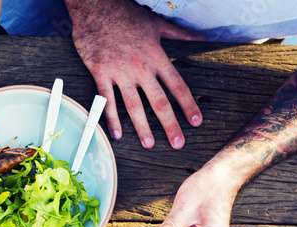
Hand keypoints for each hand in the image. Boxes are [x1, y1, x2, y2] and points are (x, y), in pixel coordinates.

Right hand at [70, 0, 201, 148]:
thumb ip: (179, 35)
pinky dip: (111, 119)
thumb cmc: (126, 14)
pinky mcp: (100, 74)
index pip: (177, 85)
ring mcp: (119, 73)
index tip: (196, 121)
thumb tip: (200, 38)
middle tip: (178, 143)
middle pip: (159, 101)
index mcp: (156, 56)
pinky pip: (107, 101)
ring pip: (134, 106)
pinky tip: (117, 134)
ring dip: (142, 127)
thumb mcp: (157, 23)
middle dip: (170, 124)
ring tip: (149, 144)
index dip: (188, 105)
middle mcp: (140, 68)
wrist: (96, 8)